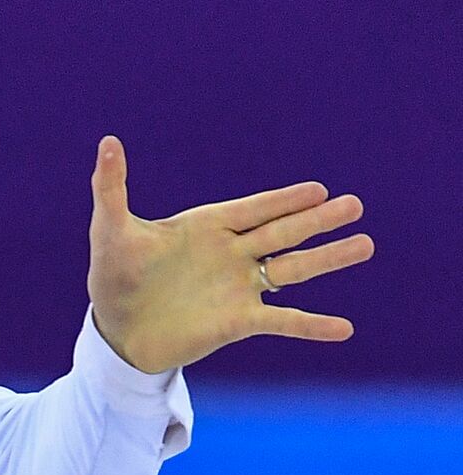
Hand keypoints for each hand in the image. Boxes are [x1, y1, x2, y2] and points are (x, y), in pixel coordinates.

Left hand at [86, 136, 374, 372]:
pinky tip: (344, 328)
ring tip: (366, 244)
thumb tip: (107, 142)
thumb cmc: (112, 277)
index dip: (285, 199)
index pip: (254, 209)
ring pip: (293, 268)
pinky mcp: (237, 322)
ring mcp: (237, 288)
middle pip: (283, 232)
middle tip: (355, 205)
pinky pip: (283, 321)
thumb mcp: (111, 229)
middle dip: (318, 220)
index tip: (318, 189)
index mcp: (206, 227)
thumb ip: (112, 186)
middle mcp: (229, 254)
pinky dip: (312, 324)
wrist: (115, 332)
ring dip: (329, 258)